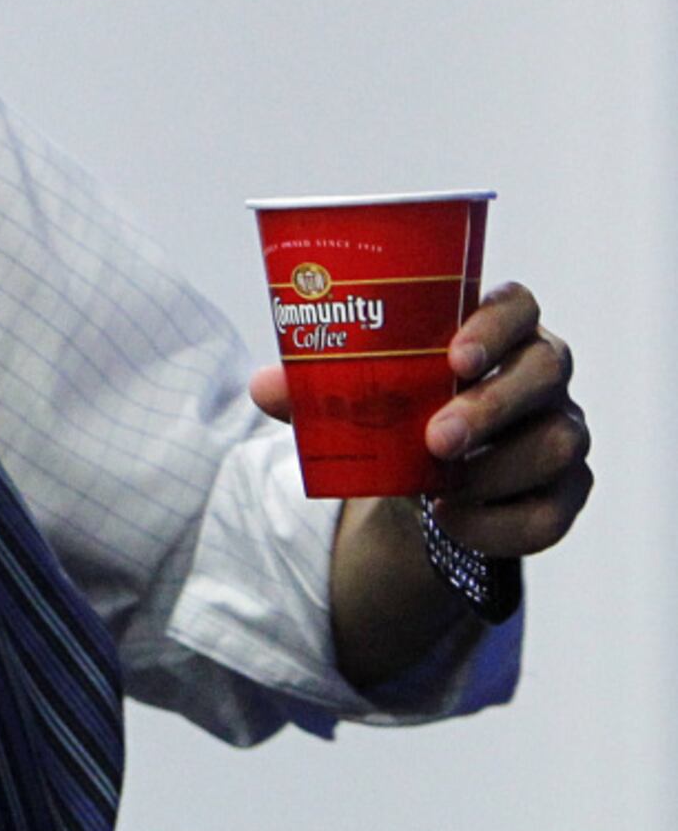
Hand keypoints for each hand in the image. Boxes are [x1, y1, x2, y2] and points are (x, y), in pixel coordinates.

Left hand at [250, 281, 592, 558]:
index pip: (518, 305)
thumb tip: (265, 387)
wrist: (423, 479)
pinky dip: (500, 524)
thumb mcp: (360, 395)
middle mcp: (541, 374)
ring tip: (435, 490)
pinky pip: (552, 512)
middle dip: (492, 407)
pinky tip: (453, 521)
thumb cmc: (399, 412)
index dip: (496, 325)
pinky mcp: (564, 491)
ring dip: (495, 471)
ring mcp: (561, 429)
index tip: (455, 356)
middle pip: (546, 371)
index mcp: (497, 330)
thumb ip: (315, 386)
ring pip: (558, 444)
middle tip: (436, 439)